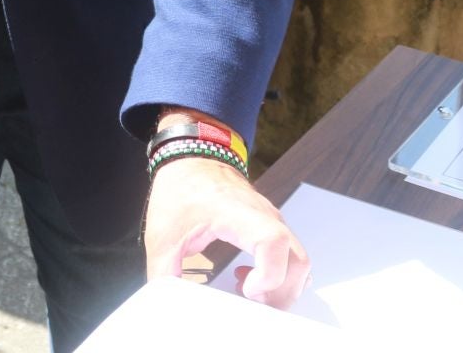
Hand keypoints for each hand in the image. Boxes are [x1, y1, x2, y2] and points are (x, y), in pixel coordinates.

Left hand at [144, 154, 309, 309]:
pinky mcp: (271, 226)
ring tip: (249, 293)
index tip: (245, 289)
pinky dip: (280, 275)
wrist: (192, 157)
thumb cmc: (180, 190)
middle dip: (280, 293)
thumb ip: (163, 273)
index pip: (274, 243)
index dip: (268, 276)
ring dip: (282, 287)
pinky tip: (249, 279)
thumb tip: (166, 303)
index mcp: (238, 213)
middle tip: (250, 303)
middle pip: (298, 260)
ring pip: (299, 260)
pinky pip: (291, 255)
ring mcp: (272, 220)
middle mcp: (264, 216)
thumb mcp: (162, 235)